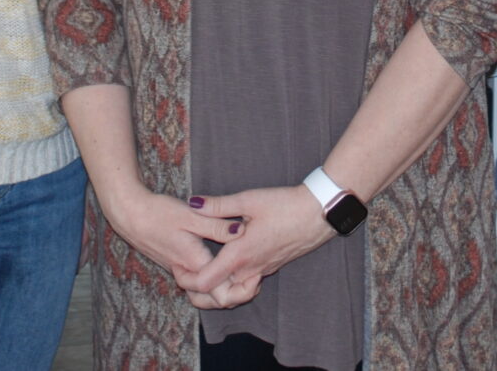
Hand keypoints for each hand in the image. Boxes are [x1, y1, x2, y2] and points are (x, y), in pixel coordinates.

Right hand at [103, 186, 242, 294]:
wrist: (129, 214)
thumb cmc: (158, 212)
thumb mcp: (190, 214)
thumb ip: (216, 225)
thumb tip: (241, 231)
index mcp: (194, 262)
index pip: (221, 293)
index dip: (241, 290)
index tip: (257, 277)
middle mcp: (186, 272)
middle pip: (213, 300)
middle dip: (235, 295)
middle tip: (254, 280)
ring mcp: (179, 270)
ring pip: (203, 294)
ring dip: (222, 290)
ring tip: (240, 275)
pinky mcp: (175, 265)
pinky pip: (196, 283)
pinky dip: (211, 281)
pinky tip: (221, 265)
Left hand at [183, 185, 334, 309]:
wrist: (319, 214)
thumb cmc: (285, 205)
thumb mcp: (248, 200)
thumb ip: (218, 205)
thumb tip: (192, 203)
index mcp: (240, 255)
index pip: (205, 282)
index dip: (186, 279)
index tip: (176, 265)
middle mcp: (249, 269)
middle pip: (216, 297)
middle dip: (196, 292)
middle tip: (183, 273)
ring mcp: (261, 271)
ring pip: (232, 294)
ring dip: (215, 289)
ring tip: (202, 269)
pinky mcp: (270, 267)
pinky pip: (246, 285)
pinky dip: (231, 283)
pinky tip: (227, 264)